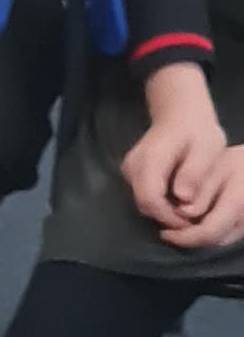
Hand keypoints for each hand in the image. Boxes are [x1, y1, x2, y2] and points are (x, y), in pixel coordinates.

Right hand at [122, 65, 243, 246]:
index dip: (169, 217)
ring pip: (143, 202)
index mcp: (151, 159)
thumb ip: (194, 173)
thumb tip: (183, 199)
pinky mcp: (131, 173)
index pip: (150, 199)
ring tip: (188, 211)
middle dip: (168, 218)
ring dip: (164, 212)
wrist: (179, 113)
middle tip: (193, 220)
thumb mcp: (207, 148)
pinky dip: (160, 204)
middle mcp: (133, 166)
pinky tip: (178, 200)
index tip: (191, 223)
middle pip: (144, 204)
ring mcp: (129, 170)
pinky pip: (143, 196)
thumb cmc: (197, 131)